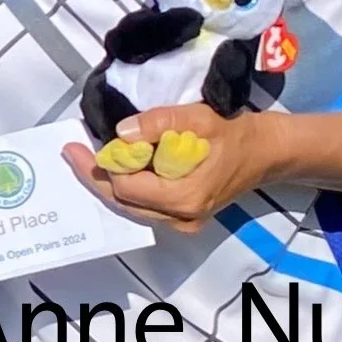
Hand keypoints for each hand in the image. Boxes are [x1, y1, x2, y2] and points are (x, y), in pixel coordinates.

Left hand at [63, 101, 287, 232]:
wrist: (270, 152)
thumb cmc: (236, 133)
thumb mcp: (199, 119)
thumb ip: (160, 124)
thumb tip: (121, 134)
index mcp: (183, 199)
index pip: (127, 188)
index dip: (101, 166)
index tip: (80, 143)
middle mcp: (180, 219)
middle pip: (124, 202)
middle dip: (97, 176)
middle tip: (71, 152)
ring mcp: (183, 222)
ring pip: (133, 205)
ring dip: (110, 180)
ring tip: (87, 156)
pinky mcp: (185, 215)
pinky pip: (146, 203)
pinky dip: (128, 184)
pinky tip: (116, 165)